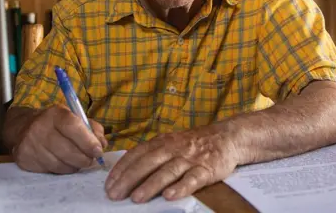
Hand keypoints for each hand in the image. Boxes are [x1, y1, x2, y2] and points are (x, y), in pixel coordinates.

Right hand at [12, 105, 107, 173]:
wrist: (24, 128)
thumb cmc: (56, 124)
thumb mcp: (75, 118)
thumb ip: (92, 129)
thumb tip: (102, 144)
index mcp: (56, 114)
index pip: (73, 127)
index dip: (88, 142)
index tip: (98, 151)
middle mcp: (41, 128)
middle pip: (67, 150)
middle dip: (84, 158)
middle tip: (90, 160)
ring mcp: (31, 144)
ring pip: (60, 164)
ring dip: (74, 166)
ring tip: (77, 161)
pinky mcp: (25, 159)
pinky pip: (50, 170)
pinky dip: (61, 170)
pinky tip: (63, 163)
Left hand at [104, 125, 238, 202]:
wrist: (226, 137)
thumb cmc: (193, 144)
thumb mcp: (170, 143)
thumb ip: (152, 155)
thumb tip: (126, 173)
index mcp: (162, 142)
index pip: (137, 154)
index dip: (121, 169)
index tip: (109, 184)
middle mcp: (173, 148)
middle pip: (148, 163)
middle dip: (129, 179)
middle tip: (115, 194)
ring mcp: (189, 159)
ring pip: (167, 172)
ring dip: (151, 185)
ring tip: (136, 198)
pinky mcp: (206, 169)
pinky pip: (192, 179)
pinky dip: (180, 188)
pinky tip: (169, 197)